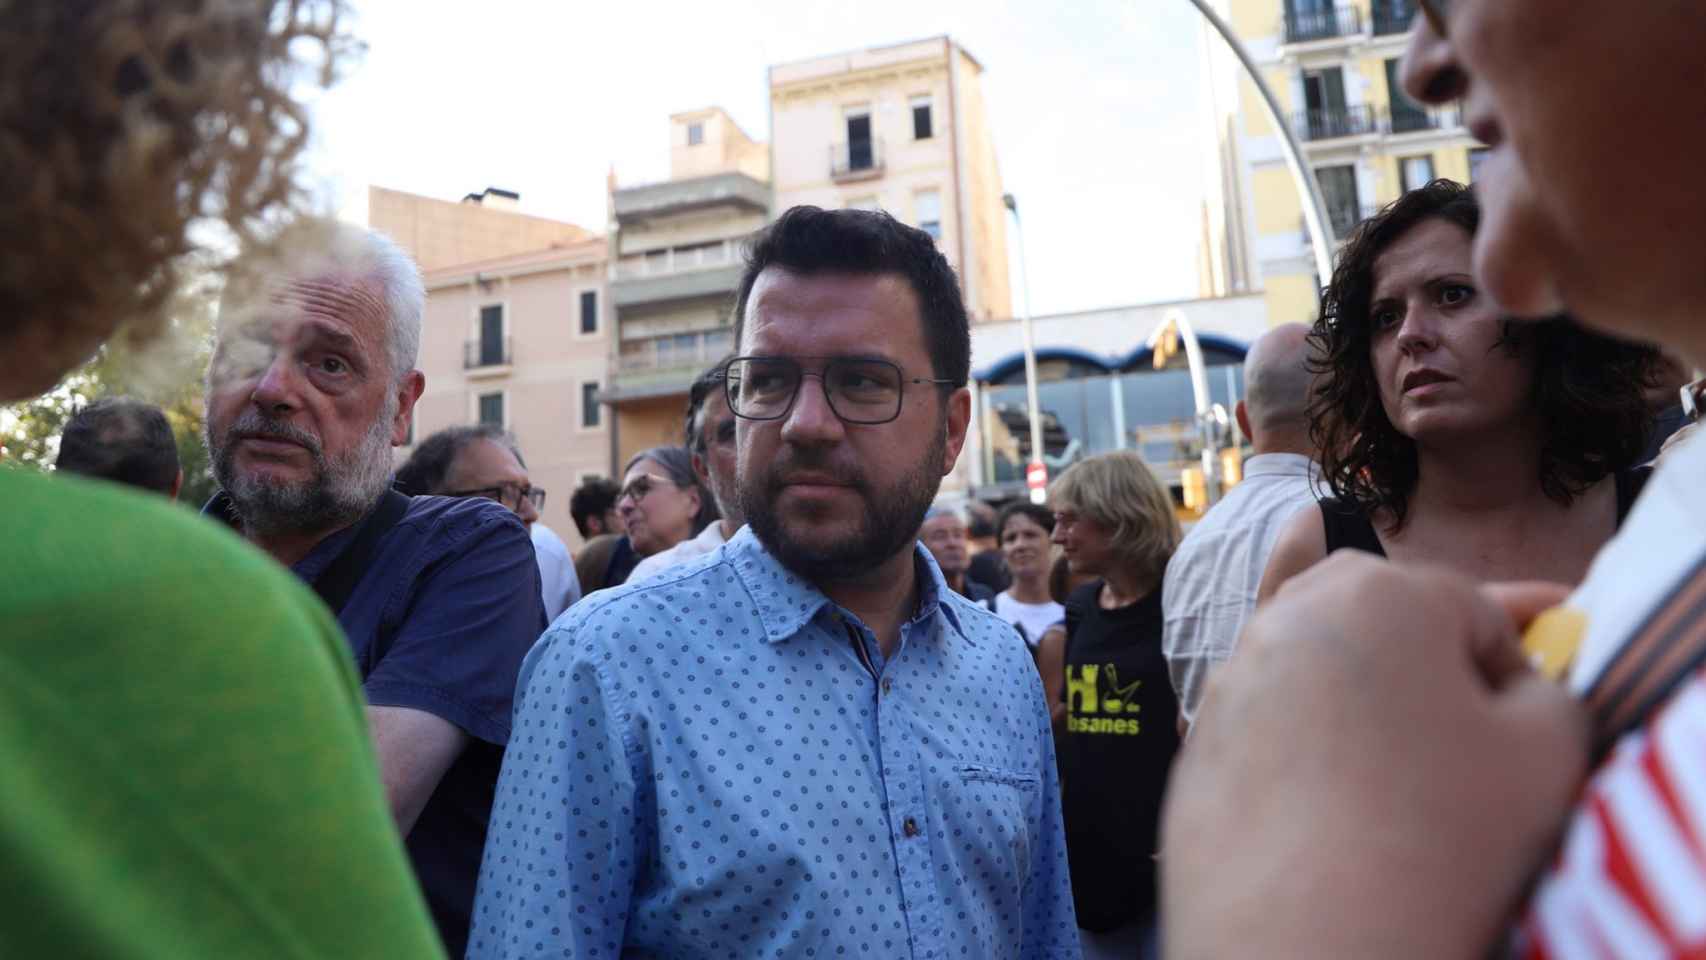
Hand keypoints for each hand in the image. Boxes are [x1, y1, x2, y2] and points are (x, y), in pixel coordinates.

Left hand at [1160, 552, 1587, 959]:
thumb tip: (1519, 692)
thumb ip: (1549, 694)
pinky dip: (1307, 757)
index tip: (1519, 730)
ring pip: (1321, 673)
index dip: (1512, 672)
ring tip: (1398, 782)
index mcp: (1379, 593)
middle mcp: (1289, 619)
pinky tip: (1337, 815)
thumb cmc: (1435, 837)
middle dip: (1426, 665)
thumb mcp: (1546, 753)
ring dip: (1362, 708)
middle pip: (1383, 620)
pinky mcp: (1199, 747)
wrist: (1305, 942)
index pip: (1475, 611)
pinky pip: (1273, 731)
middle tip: (1457, 738)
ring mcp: (1231, 682)